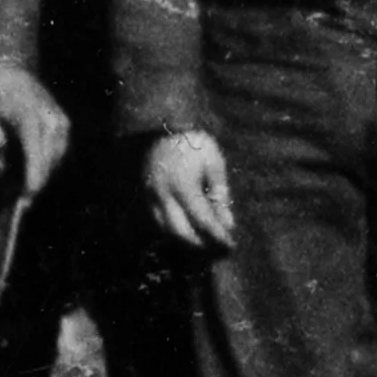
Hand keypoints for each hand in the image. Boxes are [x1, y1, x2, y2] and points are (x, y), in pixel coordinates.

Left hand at [0, 63, 67, 198]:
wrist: (12, 69)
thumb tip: (3, 173)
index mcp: (31, 120)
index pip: (37, 157)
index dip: (34, 181)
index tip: (27, 199)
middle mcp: (52, 122)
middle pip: (51, 161)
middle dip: (40, 182)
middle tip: (26, 200)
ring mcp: (61, 121)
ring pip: (58, 156)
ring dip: (46, 173)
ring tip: (32, 188)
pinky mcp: (63, 122)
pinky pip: (60, 148)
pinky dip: (51, 162)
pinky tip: (39, 170)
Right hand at [146, 130, 236, 251]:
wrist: (163, 127)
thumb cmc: (195, 144)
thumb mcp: (215, 164)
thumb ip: (221, 194)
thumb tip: (227, 224)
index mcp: (183, 185)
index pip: (203, 220)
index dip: (218, 236)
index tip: (231, 245)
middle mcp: (162, 194)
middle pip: (181, 232)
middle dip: (201, 245)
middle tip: (219, 249)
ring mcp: (150, 196)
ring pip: (166, 230)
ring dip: (186, 240)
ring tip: (207, 243)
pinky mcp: (144, 195)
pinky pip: (158, 220)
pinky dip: (174, 230)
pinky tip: (190, 230)